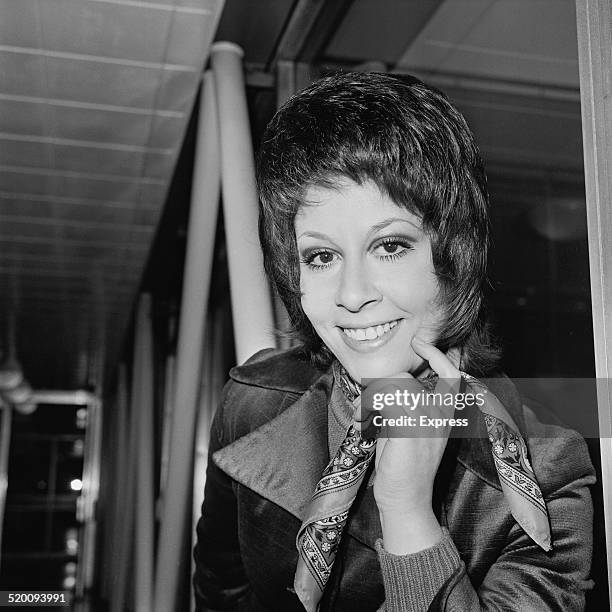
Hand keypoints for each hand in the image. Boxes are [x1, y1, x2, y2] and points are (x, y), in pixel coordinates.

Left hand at [360, 337, 461, 552]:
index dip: (436, 354)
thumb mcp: (409, 428)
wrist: (405, 501)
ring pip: (390, 386)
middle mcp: (440, 416)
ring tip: (364, 419)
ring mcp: (426, 422)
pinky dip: (367, 409)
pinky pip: (385, 400)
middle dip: (377, 388)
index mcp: (444, 414)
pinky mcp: (409, 431)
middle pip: (403, 376)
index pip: (451, 374)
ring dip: (368, 400)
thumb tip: (391, 380)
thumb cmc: (402, 465)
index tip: (419, 342)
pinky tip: (363, 426)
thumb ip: (406, 404)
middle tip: (366, 409)